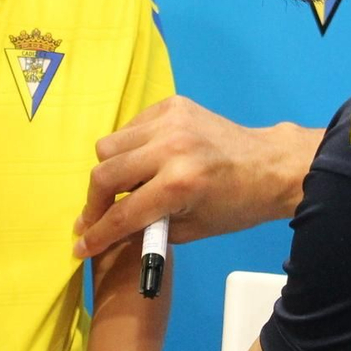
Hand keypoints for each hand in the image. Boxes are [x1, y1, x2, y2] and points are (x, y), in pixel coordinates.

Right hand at [74, 95, 322, 258]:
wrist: (270, 165)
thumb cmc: (236, 206)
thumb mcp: (192, 229)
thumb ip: (148, 228)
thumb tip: (110, 229)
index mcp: (180, 184)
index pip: (124, 212)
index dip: (98, 234)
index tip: (80, 245)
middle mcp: (170, 147)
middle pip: (105, 173)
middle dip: (94, 202)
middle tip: (94, 217)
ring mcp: (170, 120)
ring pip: (110, 145)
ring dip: (109, 171)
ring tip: (122, 186)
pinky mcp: (172, 104)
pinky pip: (130, 127)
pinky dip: (129, 147)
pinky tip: (142, 161)